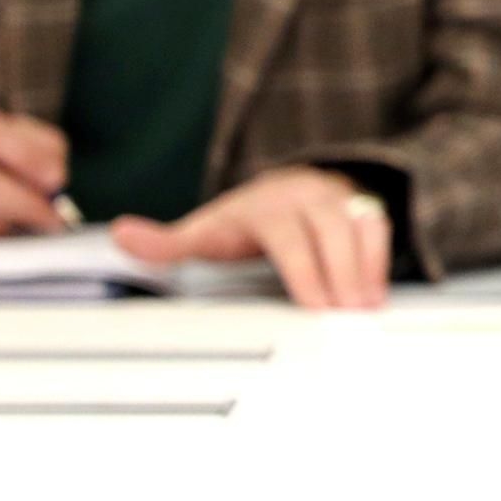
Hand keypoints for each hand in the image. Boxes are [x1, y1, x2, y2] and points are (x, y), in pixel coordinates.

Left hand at [111, 167, 391, 309]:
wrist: (288, 184)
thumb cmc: (245, 220)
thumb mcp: (206, 229)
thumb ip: (167, 242)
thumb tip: (121, 235)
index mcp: (266, 206)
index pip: (290, 238)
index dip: (306, 272)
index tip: (317, 306)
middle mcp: (305, 196)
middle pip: (331, 233)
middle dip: (342, 277)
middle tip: (347, 316)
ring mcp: (337, 197)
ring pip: (360, 225)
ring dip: (366, 269)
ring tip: (366, 308)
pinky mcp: (361, 203)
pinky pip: (378, 226)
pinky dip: (380, 258)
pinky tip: (375, 291)